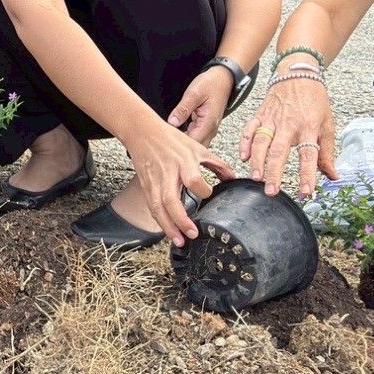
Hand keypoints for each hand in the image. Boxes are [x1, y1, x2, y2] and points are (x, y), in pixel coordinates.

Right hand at [123, 120, 231, 245]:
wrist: (141, 132)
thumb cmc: (170, 139)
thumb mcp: (197, 147)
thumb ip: (216, 163)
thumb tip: (232, 177)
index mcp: (183, 161)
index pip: (193, 180)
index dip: (203, 190)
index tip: (208, 194)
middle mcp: (167, 172)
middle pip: (170, 199)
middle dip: (180, 220)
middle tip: (193, 234)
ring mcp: (154, 180)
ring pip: (157, 207)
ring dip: (168, 226)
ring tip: (179, 241)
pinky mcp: (146, 186)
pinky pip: (152, 206)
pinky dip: (159, 221)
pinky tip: (168, 231)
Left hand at [166, 65, 234, 142]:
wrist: (223, 79)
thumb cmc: (211, 84)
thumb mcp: (194, 94)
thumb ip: (183, 109)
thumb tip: (172, 122)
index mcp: (209, 123)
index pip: (194, 143)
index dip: (180, 144)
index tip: (167, 141)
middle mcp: (211, 129)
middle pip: (196, 147)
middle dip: (181, 146)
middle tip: (165, 141)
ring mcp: (209, 128)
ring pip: (196, 142)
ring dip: (183, 141)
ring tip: (168, 136)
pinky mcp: (205, 125)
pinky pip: (196, 136)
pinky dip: (186, 136)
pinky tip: (175, 132)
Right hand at [238, 76, 337, 197]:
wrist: (298, 73)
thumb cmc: (315, 100)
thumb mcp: (328, 124)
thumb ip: (327, 152)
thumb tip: (333, 176)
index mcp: (308, 127)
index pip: (308, 155)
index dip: (307, 174)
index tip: (307, 192)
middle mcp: (288, 124)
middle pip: (279, 151)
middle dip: (274, 173)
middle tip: (272, 191)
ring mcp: (272, 119)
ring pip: (262, 142)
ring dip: (258, 162)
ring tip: (257, 178)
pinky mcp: (260, 115)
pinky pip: (249, 130)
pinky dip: (245, 143)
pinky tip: (244, 157)